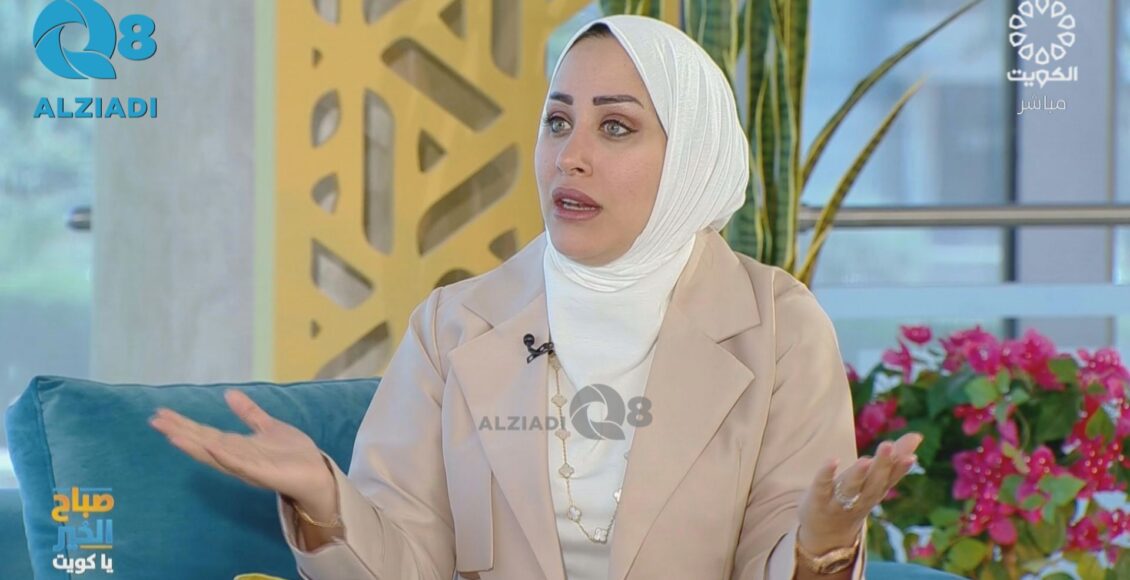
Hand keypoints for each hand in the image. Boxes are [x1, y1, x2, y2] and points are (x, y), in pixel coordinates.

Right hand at [147, 389, 333, 508]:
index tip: (161, 413)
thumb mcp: (268, 427)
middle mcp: (236, 458)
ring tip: (172, 434)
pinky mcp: (263, 473)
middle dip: (180, 432)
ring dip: (194, 445)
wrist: (316, 473)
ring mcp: (247, 466)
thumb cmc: (293, 454)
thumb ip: (249, 413)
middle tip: (155, 421)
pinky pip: (240, 464)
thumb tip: (229, 394)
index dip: (184, 424)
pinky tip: (211, 447)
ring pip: (216, 454)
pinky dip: (225, 456)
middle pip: (203, 443)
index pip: (205, 434)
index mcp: (237, 447)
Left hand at [797, 432, 922, 553]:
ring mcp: (839, 502)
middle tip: (888, 446)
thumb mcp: (874, 479)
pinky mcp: (818, 500)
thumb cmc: (854, 498)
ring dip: (858, 475)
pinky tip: (833, 460)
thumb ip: (894, 457)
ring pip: (851, 489)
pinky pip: (822, 487)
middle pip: (873, 483)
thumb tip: (918, 436)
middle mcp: (861, 499)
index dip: (900, 469)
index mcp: (876, 491)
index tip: (911, 457)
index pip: (890, 479)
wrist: (826, 534)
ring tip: (866, 460)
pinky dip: (826, 474)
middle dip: (881, 466)